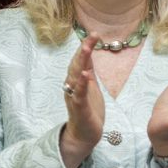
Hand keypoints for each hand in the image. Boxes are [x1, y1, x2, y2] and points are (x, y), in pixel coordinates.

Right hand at [60, 33, 104, 167]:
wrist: (85, 134)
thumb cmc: (88, 110)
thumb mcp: (91, 87)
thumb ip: (90, 72)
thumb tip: (90, 54)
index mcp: (77, 80)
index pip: (82, 60)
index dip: (87, 47)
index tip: (95, 33)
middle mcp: (72, 86)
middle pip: (77, 65)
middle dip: (84, 50)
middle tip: (91, 35)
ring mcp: (75, 96)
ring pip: (76, 76)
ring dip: (81, 62)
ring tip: (87, 48)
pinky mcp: (79, 108)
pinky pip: (79, 94)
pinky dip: (82, 84)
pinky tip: (86, 75)